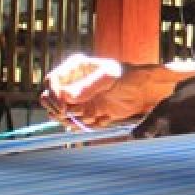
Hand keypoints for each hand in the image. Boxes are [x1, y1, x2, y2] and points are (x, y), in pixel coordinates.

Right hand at [41, 55, 183, 129]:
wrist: (143, 91)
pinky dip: (86, 125)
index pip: (52, 81)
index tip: (63, 106)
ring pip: (61, 115)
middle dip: (59, 110)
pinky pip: (77, 124)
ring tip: (92, 116)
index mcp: (75, 68)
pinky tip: (102, 118)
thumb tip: (67, 97)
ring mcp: (78, 100)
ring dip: (73, 120)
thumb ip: (87, 86)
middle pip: (51, 100)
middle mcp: (73, 84)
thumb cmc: (127, 76)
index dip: (54, 95)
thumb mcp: (108, 77)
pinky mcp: (86, 113)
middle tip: (72, 115)